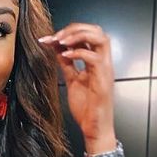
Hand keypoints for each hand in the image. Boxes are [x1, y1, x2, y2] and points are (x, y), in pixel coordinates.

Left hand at [37, 23, 115, 144]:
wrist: (94, 129)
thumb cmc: (87, 108)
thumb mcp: (72, 80)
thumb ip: (66, 64)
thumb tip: (56, 48)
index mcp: (97, 62)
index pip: (89, 35)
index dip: (71, 31)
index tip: (51, 38)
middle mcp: (103, 62)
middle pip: (97, 30)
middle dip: (76, 28)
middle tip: (57, 36)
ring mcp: (105, 70)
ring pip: (100, 39)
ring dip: (79, 35)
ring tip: (62, 41)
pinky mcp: (103, 80)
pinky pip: (94, 58)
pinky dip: (78, 53)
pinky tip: (65, 56)